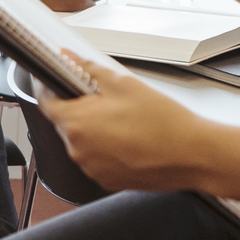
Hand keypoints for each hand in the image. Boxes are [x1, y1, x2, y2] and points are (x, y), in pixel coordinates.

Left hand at [37, 54, 218, 193]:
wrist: (194, 155)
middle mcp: (78, 150)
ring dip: (95, 130)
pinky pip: (97, 159)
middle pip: (65, 122)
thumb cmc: (164, 122)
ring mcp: (92, 168)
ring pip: (82, 142)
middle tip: (105, 99)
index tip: (53, 79)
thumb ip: (87, 69)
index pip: (45, 102)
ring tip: (124, 121)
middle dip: (80, 108)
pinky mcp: (107, 181)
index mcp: (76, 123)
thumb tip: (67, 58)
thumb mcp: (123, 84)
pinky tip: (130, 139)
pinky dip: (106, 148)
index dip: (48, 87)